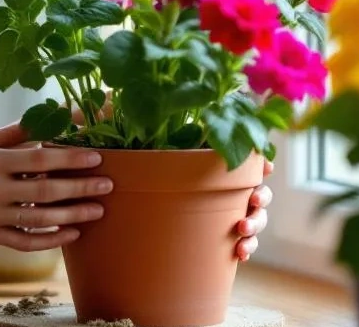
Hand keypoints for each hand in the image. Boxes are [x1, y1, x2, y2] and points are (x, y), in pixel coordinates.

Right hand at [0, 122, 112, 252]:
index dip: (70, 157)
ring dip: (73, 215)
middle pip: (46, 189)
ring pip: (40, 218)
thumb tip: (41, 117)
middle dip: (81, 186)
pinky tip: (70, 234)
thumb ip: (8, 135)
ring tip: (97, 210)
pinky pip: (25, 241)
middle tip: (108, 183)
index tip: (96, 155)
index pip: (39, 158)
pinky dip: (50, 240)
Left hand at [67, 104, 272, 259]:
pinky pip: (240, 241)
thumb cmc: (121, 163)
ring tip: (241, 231)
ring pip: (253, 213)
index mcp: (200, 154)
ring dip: (256, 222)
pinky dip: (247, 246)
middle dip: (260, 194)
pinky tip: (239, 253)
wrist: (115, 203)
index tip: (265, 166)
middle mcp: (215, 180)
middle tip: (252, 201)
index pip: (239, 152)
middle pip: (253, 183)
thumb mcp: (115, 143)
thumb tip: (93, 105)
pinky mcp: (215, 232)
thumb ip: (113, 123)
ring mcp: (218, 207)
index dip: (258, 158)